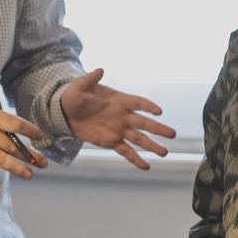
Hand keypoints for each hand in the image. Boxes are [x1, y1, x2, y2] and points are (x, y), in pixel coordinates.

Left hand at [59, 68, 177, 169]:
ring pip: (139, 139)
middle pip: (145, 123)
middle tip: (173, 134)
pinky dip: (136, 159)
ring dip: (152, 145)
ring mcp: (119, 130)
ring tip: (165, 153)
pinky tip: (146, 167)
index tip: (159, 112)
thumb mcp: (80, 85)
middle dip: (159, 129)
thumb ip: (91, 79)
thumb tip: (100, 70)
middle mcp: (123, 116)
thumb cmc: (74, 96)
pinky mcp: (112, 142)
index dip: (148, 106)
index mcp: (119, 101)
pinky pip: (126, 151)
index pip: (138, 103)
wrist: (64, 112)